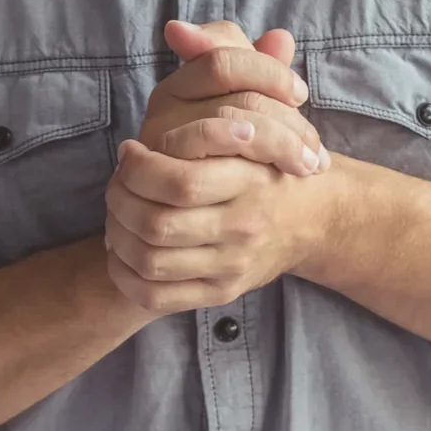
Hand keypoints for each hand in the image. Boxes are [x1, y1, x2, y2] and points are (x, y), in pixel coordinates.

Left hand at [102, 132, 330, 313]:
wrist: (312, 220)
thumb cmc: (268, 169)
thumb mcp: (254, 137)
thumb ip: (205, 133)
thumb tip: (142, 149)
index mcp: (250, 183)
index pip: (180, 182)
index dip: (139, 167)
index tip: (131, 151)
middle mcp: (243, 229)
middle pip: (158, 224)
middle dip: (121, 199)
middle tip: (118, 182)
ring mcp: (231, 267)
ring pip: (150, 260)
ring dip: (117, 234)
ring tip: (118, 212)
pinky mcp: (221, 294)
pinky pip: (155, 296)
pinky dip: (124, 275)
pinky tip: (121, 252)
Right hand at [140, 18, 327, 180]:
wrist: (199, 212)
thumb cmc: (229, 153)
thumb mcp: (244, 106)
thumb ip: (259, 69)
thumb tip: (281, 39)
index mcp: (181, 82)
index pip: (224, 59)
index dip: (271, 72)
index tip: (302, 94)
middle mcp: (163, 109)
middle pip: (238, 98)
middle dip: (289, 122)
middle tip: (318, 150)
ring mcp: (161, 147)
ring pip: (234, 130)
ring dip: (282, 146)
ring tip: (308, 166)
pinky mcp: (166, 185)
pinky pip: (213, 169)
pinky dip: (254, 169)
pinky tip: (277, 178)